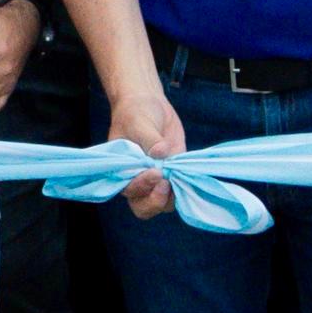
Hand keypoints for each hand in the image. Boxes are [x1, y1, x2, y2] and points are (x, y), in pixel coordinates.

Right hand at [105, 86, 188, 216]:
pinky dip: (185, 186)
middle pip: (145, 208)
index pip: (130, 190)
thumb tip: (161, 152)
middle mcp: (138, 181)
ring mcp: (157, 179)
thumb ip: (149, 139)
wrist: (148, 104)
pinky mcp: (174, 173)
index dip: (143, 186)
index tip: (155, 172)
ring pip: (164, 203)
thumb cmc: (135, 113)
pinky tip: (188, 173)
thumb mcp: (139, 122)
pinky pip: (179, 190)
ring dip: (173, 196)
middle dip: (155, 201)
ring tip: (178, 176)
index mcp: (123, 172)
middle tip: (166, 183)